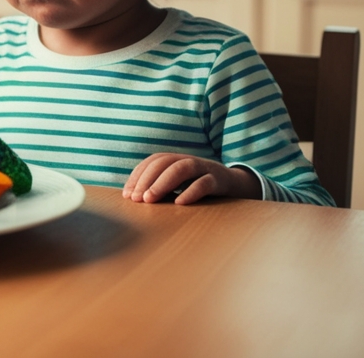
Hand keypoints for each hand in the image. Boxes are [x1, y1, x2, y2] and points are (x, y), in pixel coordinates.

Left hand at [121, 154, 260, 204]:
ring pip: (182, 168)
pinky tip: (179, 203)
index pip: (152, 162)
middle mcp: (188, 160)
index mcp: (176, 159)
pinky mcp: (219, 180)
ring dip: (163, 183)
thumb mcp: (179, 185)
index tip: (127, 194)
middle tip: (136, 199)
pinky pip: (204, 183)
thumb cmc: (200, 187)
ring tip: (150, 199)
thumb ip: (161, 188)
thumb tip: (134, 199)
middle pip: (164, 163)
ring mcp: (204, 168)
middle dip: (146, 180)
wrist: (236, 186)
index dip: (137, 176)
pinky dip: (191, 192)